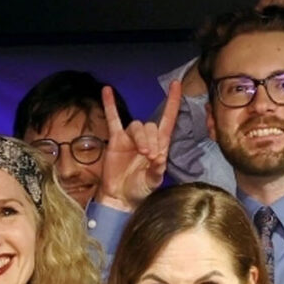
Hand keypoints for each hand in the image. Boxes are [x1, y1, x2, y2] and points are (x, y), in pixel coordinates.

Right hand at [96, 82, 181, 211]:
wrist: (120, 198)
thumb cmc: (139, 190)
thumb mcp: (152, 183)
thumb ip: (157, 172)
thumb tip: (159, 159)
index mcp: (159, 146)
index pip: (168, 120)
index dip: (172, 103)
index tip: (176, 85)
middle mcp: (146, 139)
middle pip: (151, 127)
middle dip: (153, 140)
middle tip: (151, 157)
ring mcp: (130, 138)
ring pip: (137, 126)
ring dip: (142, 138)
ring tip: (143, 153)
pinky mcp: (116, 140)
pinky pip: (113, 119)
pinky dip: (110, 105)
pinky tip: (107, 91)